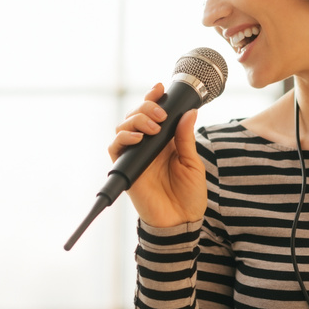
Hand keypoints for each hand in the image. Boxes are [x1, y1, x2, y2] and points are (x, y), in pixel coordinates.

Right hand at [109, 83, 207, 228]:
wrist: (182, 220)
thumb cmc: (190, 194)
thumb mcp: (192, 162)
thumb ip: (186, 137)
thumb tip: (189, 112)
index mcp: (165, 141)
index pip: (154, 114)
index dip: (153, 99)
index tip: (159, 88)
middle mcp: (148, 145)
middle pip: (136, 116)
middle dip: (145, 107)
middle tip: (160, 114)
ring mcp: (136, 156)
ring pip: (123, 128)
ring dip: (135, 120)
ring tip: (152, 127)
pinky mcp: (126, 169)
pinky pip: (115, 148)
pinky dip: (123, 138)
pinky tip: (137, 138)